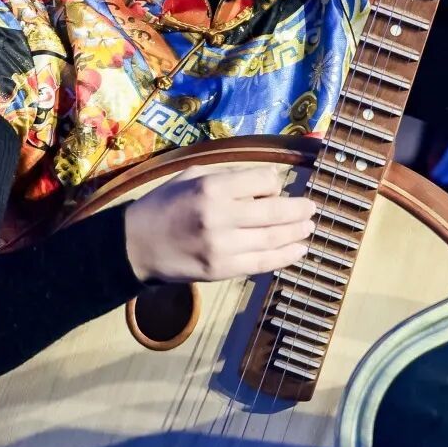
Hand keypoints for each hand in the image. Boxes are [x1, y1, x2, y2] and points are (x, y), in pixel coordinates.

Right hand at [124, 162, 314, 284]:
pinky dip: (285, 257)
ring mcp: (222, 246)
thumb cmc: (164, 205)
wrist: (135, 245)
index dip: (274, 184)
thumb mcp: (191, 176)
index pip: (264, 181)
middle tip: (312, 208)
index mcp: (212, 187)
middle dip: (299, 210)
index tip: (274, 188)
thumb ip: (229, 177)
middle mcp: (220, 216)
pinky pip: (262, 263)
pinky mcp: (222, 270)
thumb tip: (269, 184)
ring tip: (309, 227)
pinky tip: (298, 250)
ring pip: (273, 239)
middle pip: (275, 212)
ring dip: (297, 233)